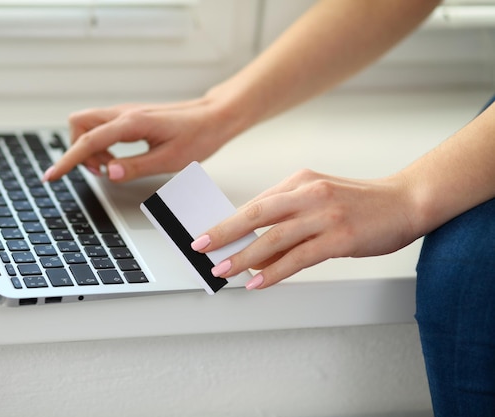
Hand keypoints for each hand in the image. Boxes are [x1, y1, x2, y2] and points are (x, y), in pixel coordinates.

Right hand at [42, 96, 241, 182]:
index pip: (89, 141)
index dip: (67, 160)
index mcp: (132, 123)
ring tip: (113, 168)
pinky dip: (102, 145)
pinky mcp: (130, 118)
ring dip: (91, 150)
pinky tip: (119, 159)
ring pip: (89, 126)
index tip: (51, 175)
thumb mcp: (169, 160)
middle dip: (79, 151)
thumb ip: (135, 167)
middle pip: (79, 124)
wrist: (213, 117)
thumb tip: (107, 174)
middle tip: (101, 171)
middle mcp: (124, 113)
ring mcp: (126, 113)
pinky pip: (103, 128)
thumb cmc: (197, 136)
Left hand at [191, 169, 419, 289]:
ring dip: (244, 256)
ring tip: (223, 270)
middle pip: (256, 213)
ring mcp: (325, 215)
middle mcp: (309, 193)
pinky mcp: (340, 237)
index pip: (256, 202)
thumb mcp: (320, 199)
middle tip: (201, 247)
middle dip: (224, 232)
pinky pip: (298, 258)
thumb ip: (289, 219)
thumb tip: (257, 252)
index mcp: (301, 180)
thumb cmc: (362, 203)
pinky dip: (274, 271)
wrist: (407, 201)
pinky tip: (258, 281)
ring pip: (273, 237)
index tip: (209, 234)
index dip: (229, 221)